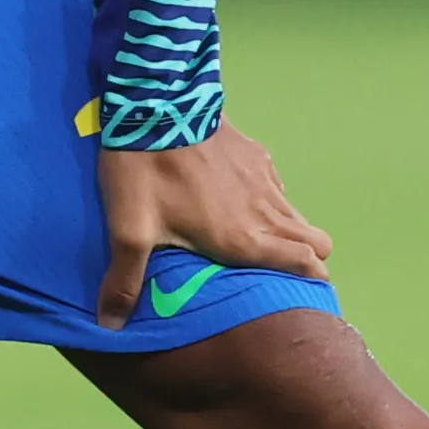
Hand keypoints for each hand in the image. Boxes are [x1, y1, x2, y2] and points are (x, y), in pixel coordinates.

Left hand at [93, 121, 329, 328]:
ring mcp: (266, 178)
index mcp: (244, 239)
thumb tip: (110, 326)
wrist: (159, 103)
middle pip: (317, 241)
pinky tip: (240, 199)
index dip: (314, 281)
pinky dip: (272, 200)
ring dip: (291, 230)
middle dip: (310, 258)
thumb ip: (125, 279)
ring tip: (259, 239)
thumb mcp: (129, 231)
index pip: (306, 264)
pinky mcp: (257, 153)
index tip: (307, 294)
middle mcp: (266, 211)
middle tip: (284, 269)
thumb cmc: (147, 173)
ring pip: (298, 213)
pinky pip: (278, 186)